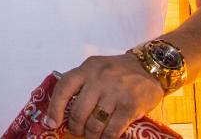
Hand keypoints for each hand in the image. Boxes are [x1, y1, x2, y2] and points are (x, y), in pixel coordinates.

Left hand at [44, 54, 163, 138]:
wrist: (149, 68)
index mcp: (86, 69)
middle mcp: (98, 79)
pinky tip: (105, 137)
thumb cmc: (117, 71)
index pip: (64, 88)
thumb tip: (62, 109)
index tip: (51, 123)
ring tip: (91, 135)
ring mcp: (115, 93)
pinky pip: (112, 130)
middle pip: (78, 111)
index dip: (54, 108)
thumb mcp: (95, 68)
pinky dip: (106, 138)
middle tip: (77, 131)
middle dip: (75, 127)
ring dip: (91, 135)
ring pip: (94, 123)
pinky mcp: (130, 106)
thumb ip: (81, 83)